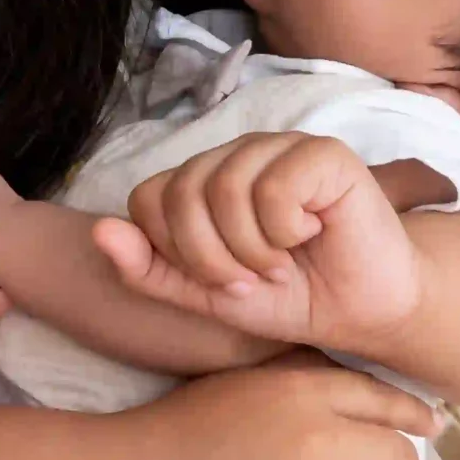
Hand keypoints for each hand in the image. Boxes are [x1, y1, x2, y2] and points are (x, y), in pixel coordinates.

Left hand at [92, 134, 423, 354]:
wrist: (360, 312)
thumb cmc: (289, 297)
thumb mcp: (204, 296)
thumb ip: (148, 269)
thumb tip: (98, 232)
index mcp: (203, 180)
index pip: (148, 198)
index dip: (175, 251)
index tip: (218, 280)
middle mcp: (236, 155)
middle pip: (182, 193)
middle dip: (212, 257)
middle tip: (252, 277)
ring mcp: (279, 148)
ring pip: (225, 187)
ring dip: (251, 248)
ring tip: (281, 262)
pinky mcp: (323, 153)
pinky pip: (274, 187)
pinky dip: (286, 229)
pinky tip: (311, 235)